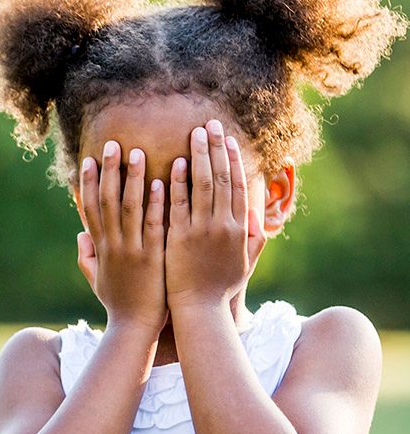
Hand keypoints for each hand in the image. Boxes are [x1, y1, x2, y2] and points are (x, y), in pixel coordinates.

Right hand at [78, 140, 166, 334]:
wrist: (135, 328)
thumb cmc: (119, 304)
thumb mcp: (98, 280)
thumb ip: (87, 257)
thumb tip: (79, 236)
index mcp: (100, 247)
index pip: (91, 208)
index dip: (89, 183)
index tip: (90, 160)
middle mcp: (112, 245)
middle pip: (107, 201)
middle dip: (109, 171)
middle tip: (114, 144)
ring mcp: (131, 250)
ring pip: (128, 207)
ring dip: (132, 178)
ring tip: (137, 152)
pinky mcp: (151, 257)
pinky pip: (152, 225)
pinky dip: (155, 203)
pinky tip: (161, 181)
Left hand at [166, 121, 265, 310]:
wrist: (199, 310)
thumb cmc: (220, 288)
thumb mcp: (245, 263)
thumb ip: (254, 238)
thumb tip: (259, 216)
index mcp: (240, 228)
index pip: (239, 185)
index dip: (234, 159)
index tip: (228, 139)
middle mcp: (224, 225)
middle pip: (223, 177)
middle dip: (217, 148)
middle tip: (210, 123)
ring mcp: (202, 230)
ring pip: (204, 185)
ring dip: (200, 156)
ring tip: (195, 133)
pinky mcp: (181, 238)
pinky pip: (180, 204)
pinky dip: (178, 182)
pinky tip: (175, 163)